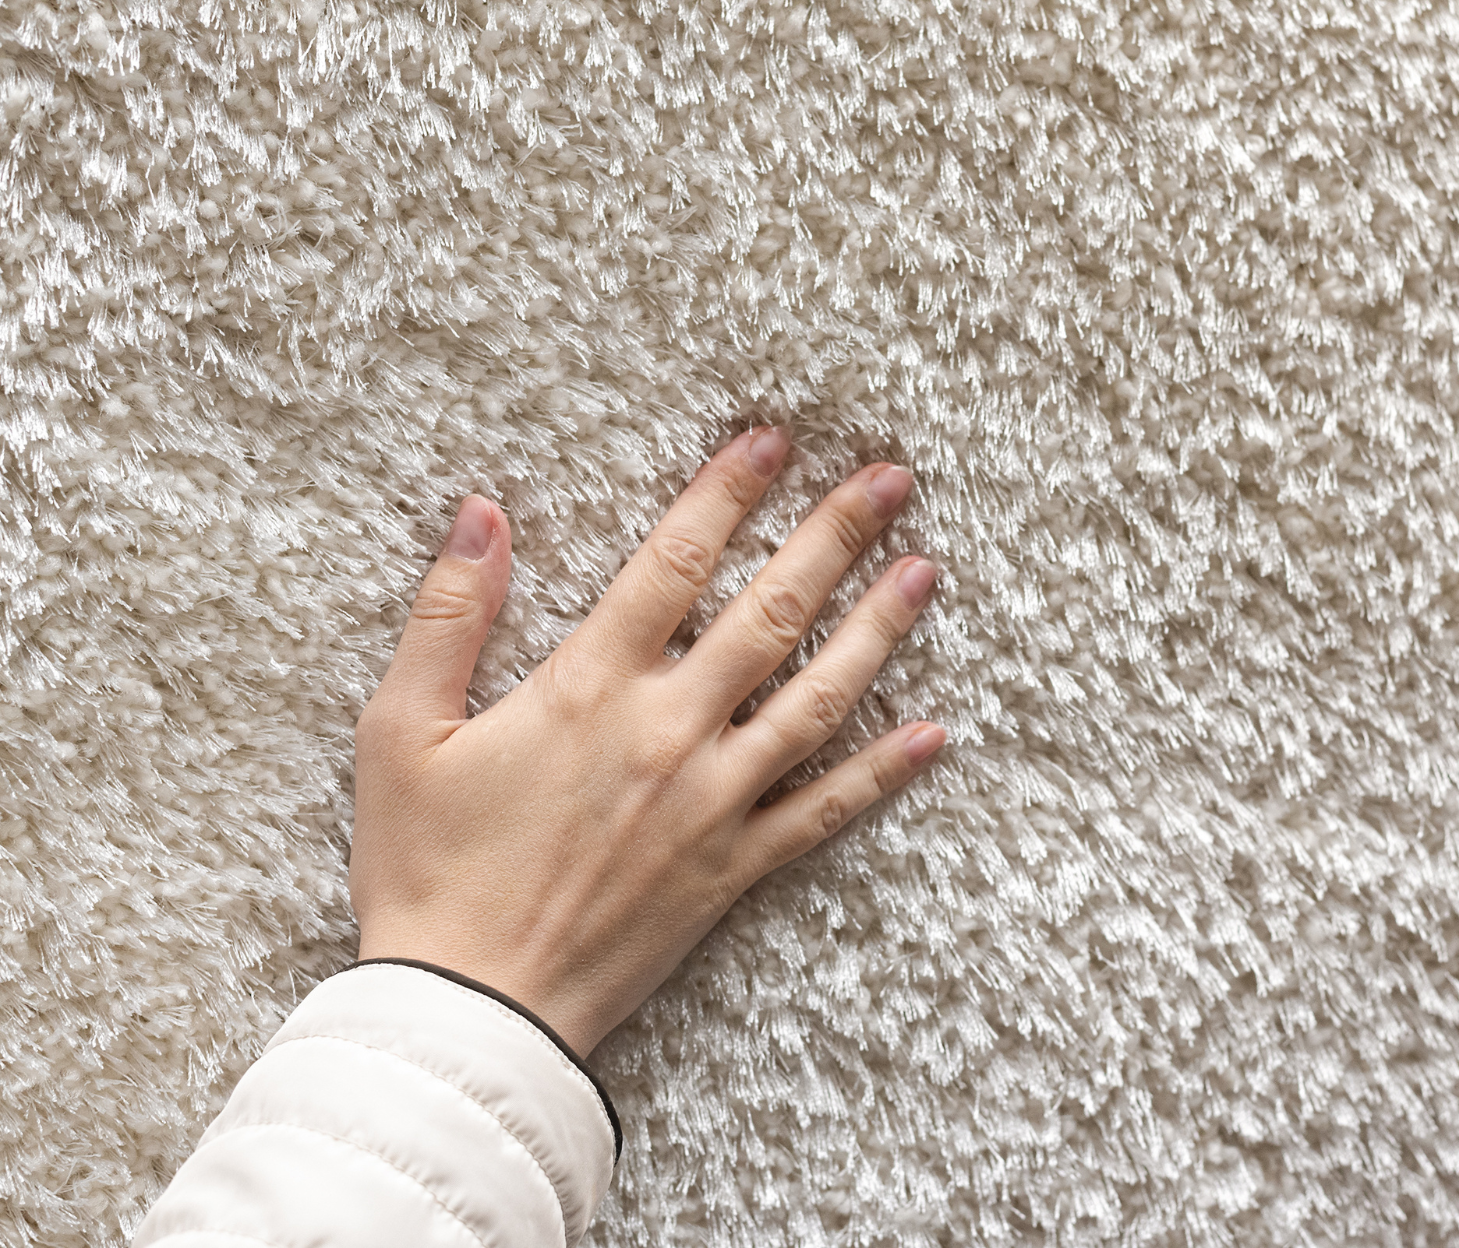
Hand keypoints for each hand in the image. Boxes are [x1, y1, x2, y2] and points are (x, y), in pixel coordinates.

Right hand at [348, 426, 942, 1055]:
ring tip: (924, 571)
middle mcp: (668, 731)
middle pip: (770, 612)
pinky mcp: (735, 868)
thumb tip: (480, 515)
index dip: (726, 492)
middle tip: (889, 479)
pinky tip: (932, 733)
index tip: (773, 440)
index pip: (674, 562)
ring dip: (878, 630)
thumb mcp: (398, 733)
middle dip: (834, 536)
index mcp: (588, 687)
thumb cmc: (426, 870)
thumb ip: (447, 618)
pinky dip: (883, 771)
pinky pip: (825, 810)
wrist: (472, 1009)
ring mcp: (713, 801)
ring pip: (817, 698)